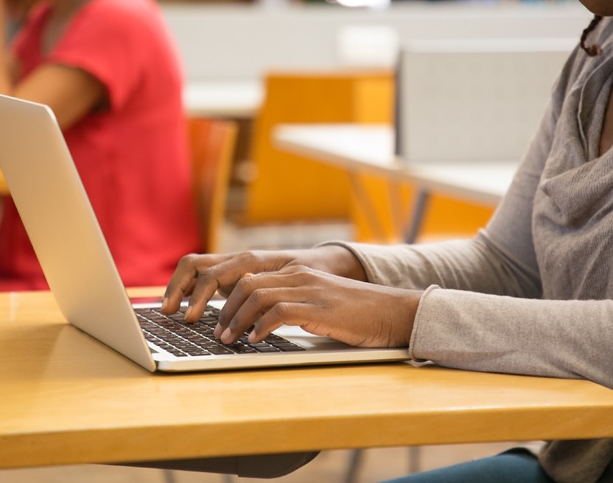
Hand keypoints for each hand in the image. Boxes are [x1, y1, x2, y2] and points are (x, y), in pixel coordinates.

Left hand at [215, 266, 421, 347]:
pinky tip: (255, 340)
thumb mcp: (320, 302)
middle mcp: (300, 276)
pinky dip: (261, 326)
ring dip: (238, 319)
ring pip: (257, 295)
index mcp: (299, 273)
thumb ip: (295, 304)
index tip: (220, 319)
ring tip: (230, 339)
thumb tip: (264, 320)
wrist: (393, 312)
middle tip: (219, 332)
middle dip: (226, 309)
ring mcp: (309, 290)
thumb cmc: (358, 314)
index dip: (229, 298)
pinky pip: (278, 312)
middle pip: (247, 284)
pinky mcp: (318, 308)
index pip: (251, 277)